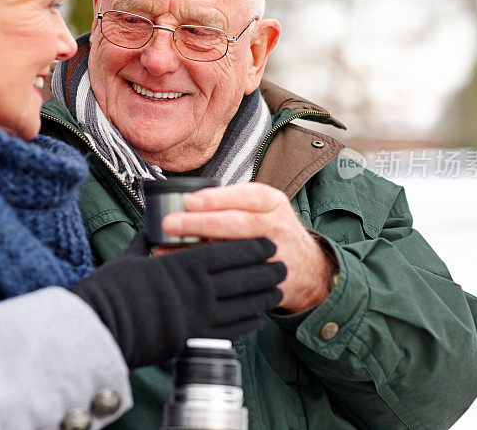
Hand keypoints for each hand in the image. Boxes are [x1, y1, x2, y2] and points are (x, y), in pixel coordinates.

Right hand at [71, 233, 285, 367]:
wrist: (103, 326)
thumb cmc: (113, 289)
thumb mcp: (130, 256)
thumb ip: (147, 242)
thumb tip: (152, 229)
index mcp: (186, 263)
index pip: (231, 251)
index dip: (254, 247)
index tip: (267, 244)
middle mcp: (199, 289)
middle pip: (245, 276)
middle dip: (267, 269)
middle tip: (280, 265)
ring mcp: (200, 316)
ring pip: (245, 304)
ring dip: (264, 295)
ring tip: (275, 289)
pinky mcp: (196, 339)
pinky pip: (233, 329)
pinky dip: (249, 320)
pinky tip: (257, 315)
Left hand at [160, 182, 333, 312]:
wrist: (308, 268)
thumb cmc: (272, 232)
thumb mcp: (264, 209)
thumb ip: (232, 205)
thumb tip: (182, 206)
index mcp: (273, 202)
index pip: (246, 195)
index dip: (217, 198)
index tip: (189, 201)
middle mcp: (277, 226)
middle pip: (238, 223)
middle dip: (201, 223)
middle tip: (171, 224)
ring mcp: (275, 255)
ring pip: (235, 252)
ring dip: (199, 251)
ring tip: (168, 249)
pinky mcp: (270, 280)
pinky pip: (236, 277)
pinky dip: (209, 274)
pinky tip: (186, 271)